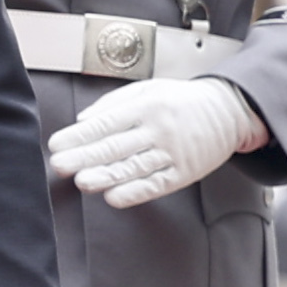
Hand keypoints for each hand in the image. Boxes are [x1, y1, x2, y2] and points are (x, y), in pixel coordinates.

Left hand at [47, 77, 266, 209]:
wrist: (228, 111)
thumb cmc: (183, 100)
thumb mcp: (148, 89)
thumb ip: (113, 103)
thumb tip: (82, 120)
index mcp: (147, 105)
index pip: (106, 122)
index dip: (79, 135)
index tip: (57, 144)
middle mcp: (158, 129)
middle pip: (116, 146)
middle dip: (85, 156)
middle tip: (60, 164)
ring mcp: (172, 152)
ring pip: (133, 167)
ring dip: (105, 176)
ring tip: (82, 182)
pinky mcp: (184, 172)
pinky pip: (156, 184)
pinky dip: (134, 192)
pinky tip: (114, 197)